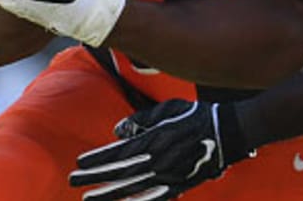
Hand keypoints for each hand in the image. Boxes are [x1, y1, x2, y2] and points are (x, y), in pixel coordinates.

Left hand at [70, 101, 253, 199]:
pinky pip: (157, 197)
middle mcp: (159, 159)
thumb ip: (142, 119)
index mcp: (155, 138)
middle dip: (95, 177)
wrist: (230, 131)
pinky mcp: (182, 184)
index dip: (98, 158)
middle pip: (121, 171)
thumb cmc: (196, 115)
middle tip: (72, 181)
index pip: (120, 152)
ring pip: (133, 187)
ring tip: (88, 199)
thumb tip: (118, 131)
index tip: (79, 163)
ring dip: (109, 194)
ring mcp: (170, 174)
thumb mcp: (168, 109)